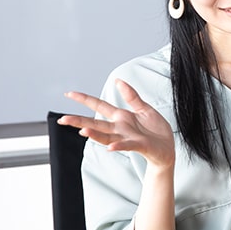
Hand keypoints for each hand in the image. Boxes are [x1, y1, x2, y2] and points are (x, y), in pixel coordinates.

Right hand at [60, 80, 174, 167]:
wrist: (168, 149)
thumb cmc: (156, 130)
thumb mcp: (144, 108)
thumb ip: (131, 96)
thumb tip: (119, 80)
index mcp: (121, 117)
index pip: (99, 106)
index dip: (85, 99)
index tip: (69, 94)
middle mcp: (120, 128)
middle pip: (96, 123)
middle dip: (79, 121)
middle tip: (62, 120)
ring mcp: (128, 137)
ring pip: (107, 136)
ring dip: (95, 134)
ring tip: (82, 131)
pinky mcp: (140, 145)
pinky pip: (127, 145)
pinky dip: (118, 145)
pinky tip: (110, 146)